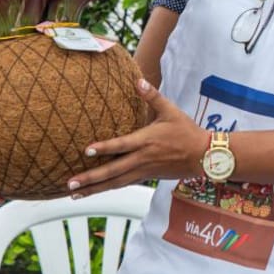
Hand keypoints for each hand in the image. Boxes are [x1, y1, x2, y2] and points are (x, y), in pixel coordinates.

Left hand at [65, 77, 208, 198]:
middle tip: (70, 183)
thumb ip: (152, 96)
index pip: (121, 145)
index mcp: (146, 141)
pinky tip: (94, 191)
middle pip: (112, 171)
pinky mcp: (146, 178)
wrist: (203, 156)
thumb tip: (138, 80)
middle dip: (90, 178)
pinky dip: (107, 188)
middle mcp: (142, 159)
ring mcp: (143, 171)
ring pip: (115, 183)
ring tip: (74, 193)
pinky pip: (122, 184)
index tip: (86, 151)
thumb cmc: (187, 131)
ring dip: (94, 189)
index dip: (104, 148)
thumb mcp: (171, 110)